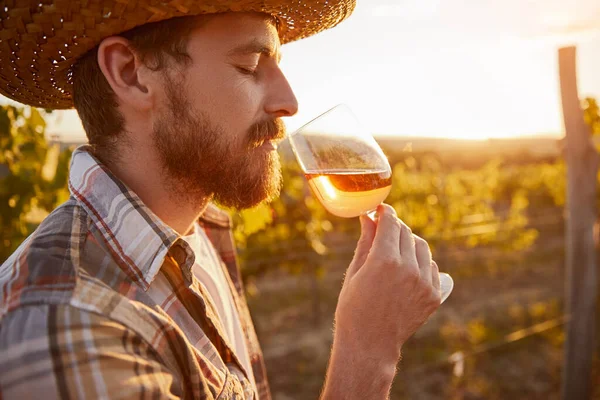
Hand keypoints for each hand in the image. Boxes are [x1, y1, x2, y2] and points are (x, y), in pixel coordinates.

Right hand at [334, 204, 440, 362]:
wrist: (370, 344)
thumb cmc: (354, 307)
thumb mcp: (355, 271)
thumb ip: (366, 241)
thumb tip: (368, 216)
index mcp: (384, 260)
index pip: (390, 222)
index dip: (384, 212)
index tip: (380, 210)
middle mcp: (408, 269)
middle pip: (406, 232)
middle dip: (394, 227)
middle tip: (383, 230)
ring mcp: (424, 283)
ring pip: (422, 247)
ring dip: (408, 243)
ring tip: (394, 253)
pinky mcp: (434, 296)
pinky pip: (431, 267)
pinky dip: (420, 262)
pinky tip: (406, 270)